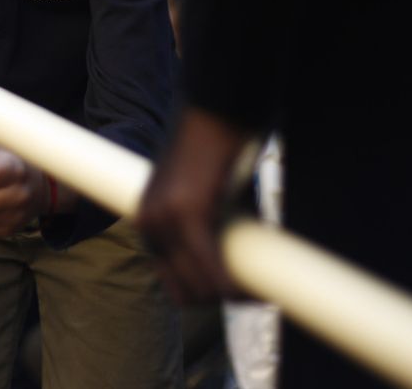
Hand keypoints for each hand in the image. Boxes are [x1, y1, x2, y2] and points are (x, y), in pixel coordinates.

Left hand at [139, 106, 250, 304]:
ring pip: (199, 288)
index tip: (237, 294)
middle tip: (256, 296)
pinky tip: (254, 291)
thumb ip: (213, 226)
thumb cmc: (218, 149)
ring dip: (232, 299)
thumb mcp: (206, 194)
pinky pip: (211, 269)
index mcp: (149, 221)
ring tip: (262, 295)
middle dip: (219, 301)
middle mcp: (149, 223)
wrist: (216, 110)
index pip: (172, 280)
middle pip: (183, 292)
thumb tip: (240, 264)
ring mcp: (165, 220)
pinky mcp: (189, 213)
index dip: (205, 293)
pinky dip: (234, 287)